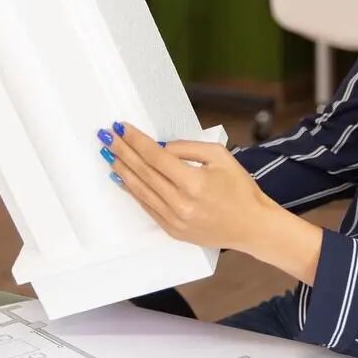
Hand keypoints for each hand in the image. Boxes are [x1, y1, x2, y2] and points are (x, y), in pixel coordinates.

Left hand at [97, 121, 272, 251]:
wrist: (251, 226)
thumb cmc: (240, 188)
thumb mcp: (220, 156)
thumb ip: (188, 148)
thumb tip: (159, 147)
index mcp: (194, 182)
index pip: (155, 156)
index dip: (135, 140)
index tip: (120, 127)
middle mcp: (180, 203)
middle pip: (143, 172)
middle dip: (122, 151)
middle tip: (105, 136)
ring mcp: (174, 219)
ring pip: (140, 190)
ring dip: (122, 171)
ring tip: (108, 155)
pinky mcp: (172, 230)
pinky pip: (147, 206)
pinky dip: (132, 191)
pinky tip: (122, 179)